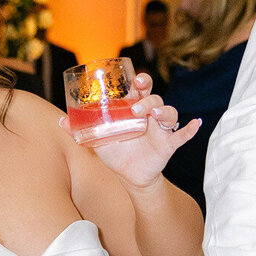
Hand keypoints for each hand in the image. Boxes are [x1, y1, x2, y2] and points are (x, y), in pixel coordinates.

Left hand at [62, 72, 200, 188]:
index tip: (137, 80)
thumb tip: (60, 121)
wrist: (128, 176)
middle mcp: (149, 116)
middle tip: (139, 99)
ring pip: (169, 114)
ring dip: (164, 112)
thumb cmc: (115, 151)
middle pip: (155, 98)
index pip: (140, 90)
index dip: (141, 82)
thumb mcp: (97, 139)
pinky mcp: (168, 145)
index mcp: (133, 109)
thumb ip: (80, 129)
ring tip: (154, 116)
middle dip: (150, 95)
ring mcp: (160, 130)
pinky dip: (190, 129)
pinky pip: (183, 135)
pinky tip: (196, 124)